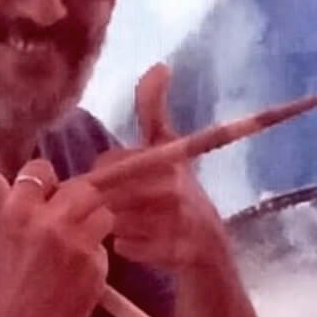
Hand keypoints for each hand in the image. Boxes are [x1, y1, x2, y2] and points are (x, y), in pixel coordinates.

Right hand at [0, 158, 114, 316]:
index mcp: (18, 212)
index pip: (42, 170)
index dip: (44, 180)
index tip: (44, 192)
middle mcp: (52, 224)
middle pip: (83, 188)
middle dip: (77, 197)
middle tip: (67, 213)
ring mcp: (79, 248)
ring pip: (103, 215)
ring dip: (91, 223)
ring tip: (74, 240)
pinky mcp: (98, 269)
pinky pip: (103, 249)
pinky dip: (93, 255)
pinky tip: (75, 269)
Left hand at [92, 63, 230, 269]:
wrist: (211, 252)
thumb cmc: (180, 194)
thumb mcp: (170, 148)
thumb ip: (154, 109)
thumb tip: (160, 65)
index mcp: (170, 156)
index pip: (110, 160)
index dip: (104, 173)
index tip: (114, 181)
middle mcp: (177, 183)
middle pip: (108, 192)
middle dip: (107, 202)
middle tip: (119, 210)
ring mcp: (180, 219)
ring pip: (116, 220)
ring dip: (116, 226)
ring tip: (133, 226)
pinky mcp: (179, 251)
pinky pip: (128, 248)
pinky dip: (129, 249)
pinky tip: (141, 246)